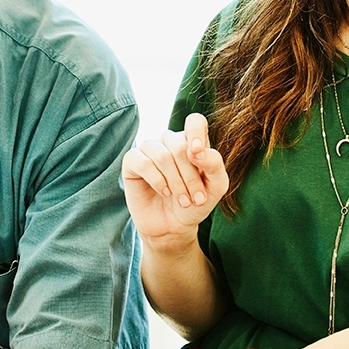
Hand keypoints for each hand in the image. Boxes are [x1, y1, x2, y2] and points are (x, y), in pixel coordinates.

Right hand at [121, 113, 228, 244]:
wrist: (173, 227)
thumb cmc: (195, 203)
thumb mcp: (216, 187)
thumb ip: (214, 165)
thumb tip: (196, 150)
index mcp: (192, 142)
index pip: (195, 122)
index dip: (195, 133)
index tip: (197, 153)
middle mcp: (169, 142)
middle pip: (179, 145)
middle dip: (190, 177)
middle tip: (195, 198)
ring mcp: (150, 149)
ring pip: (162, 155)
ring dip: (175, 182)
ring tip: (182, 200)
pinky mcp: (132, 161)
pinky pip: (143, 163)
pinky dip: (157, 181)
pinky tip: (164, 192)